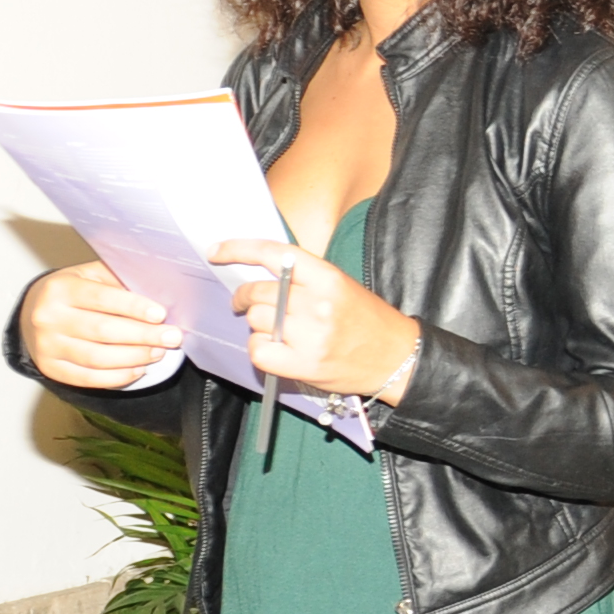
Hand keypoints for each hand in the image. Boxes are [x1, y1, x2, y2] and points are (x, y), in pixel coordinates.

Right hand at [21, 263, 187, 390]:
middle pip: (102, 330)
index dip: (133, 307)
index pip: (101, 298)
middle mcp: (48, 317)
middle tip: (171, 337)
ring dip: (134, 357)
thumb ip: (119, 280)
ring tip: (158, 352)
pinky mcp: (50, 368)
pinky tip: (138, 369)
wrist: (34, 315)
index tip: (160, 314)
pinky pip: (89, 378)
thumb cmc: (73, 293)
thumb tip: (160, 291)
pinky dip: (117, 376)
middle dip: (142, 335)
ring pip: (97, 358)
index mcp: (60, 288)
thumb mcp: (91, 276)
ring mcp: (47, 346)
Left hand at [209, 237, 423, 398]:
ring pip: (256, 320)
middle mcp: (317, 303)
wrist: (398, 359)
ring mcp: (309, 335)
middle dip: (243, 297)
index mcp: (327, 277)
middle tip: (243, 303)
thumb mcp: (341, 287)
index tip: (216, 252)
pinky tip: (276, 349)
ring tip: (278, 331)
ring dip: (259, 325)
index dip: (238, 249)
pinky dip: (260, 349)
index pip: (273, 254)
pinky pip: (259, 350)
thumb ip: (303, 279)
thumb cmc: (368, 322)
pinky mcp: (303, 364)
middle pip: (257, 292)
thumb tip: (258, 277)